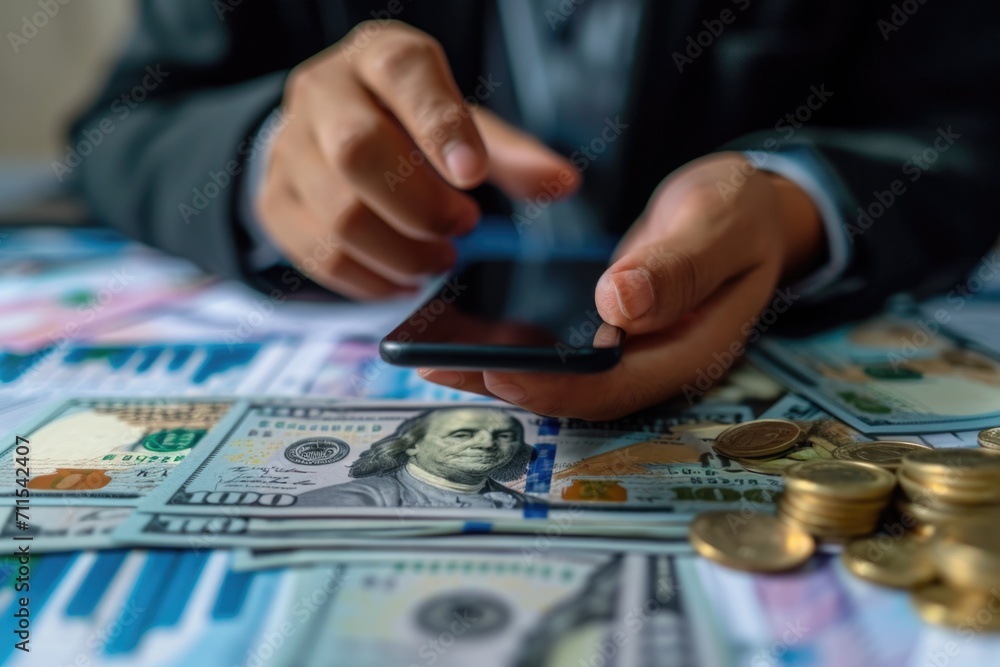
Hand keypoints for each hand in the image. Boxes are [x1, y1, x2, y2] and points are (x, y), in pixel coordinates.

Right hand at [257, 21, 579, 297]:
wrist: (321, 125)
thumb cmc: (403, 121)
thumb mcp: (458, 119)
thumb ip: (508, 152)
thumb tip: (561, 184)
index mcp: (378, 58)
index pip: (405, 76)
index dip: (441, 127)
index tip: (474, 174)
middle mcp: (323, 93)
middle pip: (357, 152)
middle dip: (421, 208)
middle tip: (461, 228)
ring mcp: (289, 148)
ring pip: (339, 216)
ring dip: (403, 254)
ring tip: (438, 258)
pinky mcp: (274, 201)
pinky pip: (319, 256)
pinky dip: (371, 280)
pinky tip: (401, 277)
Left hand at [420, 152, 824, 418]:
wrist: (747, 211)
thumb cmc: (741, 212)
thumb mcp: (720, 222)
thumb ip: (678, 264)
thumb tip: (620, 305)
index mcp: (689, 351)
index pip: (615, 387)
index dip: (553, 387)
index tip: (497, 372)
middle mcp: (654, 366)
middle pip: (574, 395)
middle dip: (503, 386)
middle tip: (433, 367)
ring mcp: (631, 355)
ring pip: (558, 379)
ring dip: (495, 373)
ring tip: (429, 357)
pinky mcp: (611, 336)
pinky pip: (556, 354)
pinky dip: (510, 349)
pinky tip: (464, 336)